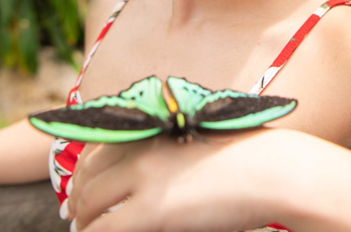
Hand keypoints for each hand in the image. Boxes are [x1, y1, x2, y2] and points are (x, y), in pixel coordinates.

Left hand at [66, 127, 315, 231]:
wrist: (277, 171)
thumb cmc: (253, 158)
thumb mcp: (203, 143)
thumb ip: (174, 153)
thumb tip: (157, 174)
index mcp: (155, 129)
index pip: (100, 148)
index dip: (84, 172)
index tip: (80, 189)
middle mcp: (142, 148)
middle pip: (89, 177)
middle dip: (77, 201)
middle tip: (73, 218)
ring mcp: (143, 179)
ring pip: (90, 205)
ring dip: (83, 224)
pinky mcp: (151, 211)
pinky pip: (105, 230)